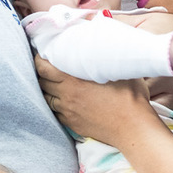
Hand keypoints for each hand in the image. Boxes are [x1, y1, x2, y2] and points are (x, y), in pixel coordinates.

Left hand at [36, 55, 151, 145]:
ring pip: (46, 98)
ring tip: (55, 84)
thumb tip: (107, 45)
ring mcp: (68, 111)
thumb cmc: (130, 97)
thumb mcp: (120, 70)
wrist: (133, 127)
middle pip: (41, 82)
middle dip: (42, 73)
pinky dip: (56, 105)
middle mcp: (66, 96)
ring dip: (48, 90)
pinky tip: (64, 101)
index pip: (43, 68)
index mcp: (73, 80)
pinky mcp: (72, 124)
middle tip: (49, 67)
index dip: (39, 60)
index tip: (43, 54)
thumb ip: (107, 58)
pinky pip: (56, 113)